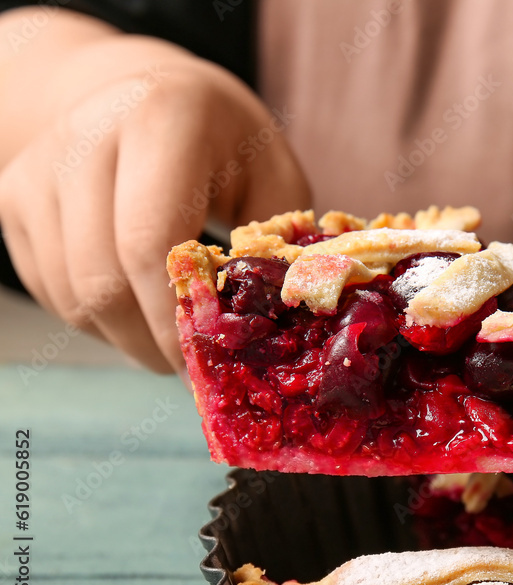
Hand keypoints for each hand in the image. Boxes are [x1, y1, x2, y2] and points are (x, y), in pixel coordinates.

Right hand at [0, 48, 309, 372]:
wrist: (139, 91)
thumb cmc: (225, 141)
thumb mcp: (274, 173)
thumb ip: (279, 242)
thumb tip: (286, 325)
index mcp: (161, 118)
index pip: (150, 242)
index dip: (178, 315)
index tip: (213, 355)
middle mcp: (85, 137)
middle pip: (103, 280)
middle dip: (155, 342)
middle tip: (199, 366)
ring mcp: (38, 169)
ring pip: (73, 296)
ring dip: (128, 338)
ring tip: (175, 341)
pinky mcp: (13, 199)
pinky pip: (53, 291)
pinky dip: (100, 321)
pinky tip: (140, 309)